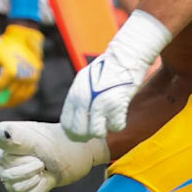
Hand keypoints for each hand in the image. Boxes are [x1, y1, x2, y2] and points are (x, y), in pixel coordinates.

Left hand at [0, 23, 43, 107]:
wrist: (23, 40)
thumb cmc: (5, 47)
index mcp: (13, 70)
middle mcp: (25, 76)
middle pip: (9, 94)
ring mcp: (32, 79)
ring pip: (19, 97)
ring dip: (8, 102)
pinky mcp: (36, 80)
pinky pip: (27, 94)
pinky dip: (18, 99)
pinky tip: (9, 100)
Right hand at [0, 121, 108, 191]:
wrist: (71, 157)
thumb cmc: (55, 142)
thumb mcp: (37, 137)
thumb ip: (17, 133)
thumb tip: (4, 133)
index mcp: (3, 144)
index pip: (4, 159)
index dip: (23, 159)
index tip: (36, 152)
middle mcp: (2, 161)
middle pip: (9, 177)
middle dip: (32, 170)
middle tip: (41, 162)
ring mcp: (10, 178)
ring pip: (17, 189)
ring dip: (36, 180)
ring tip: (42, 170)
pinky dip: (39, 189)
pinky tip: (43, 179)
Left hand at [61, 10, 170, 140]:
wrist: (124, 55)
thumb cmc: (107, 68)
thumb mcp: (85, 82)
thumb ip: (79, 99)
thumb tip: (78, 119)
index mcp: (75, 94)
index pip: (66, 123)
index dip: (74, 132)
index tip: (82, 133)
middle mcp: (83, 100)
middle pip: (78, 132)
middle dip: (87, 136)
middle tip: (97, 130)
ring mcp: (99, 103)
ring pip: (96, 133)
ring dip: (105, 130)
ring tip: (109, 119)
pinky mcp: (116, 104)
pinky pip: (116, 127)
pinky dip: (119, 124)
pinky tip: (120, 114)